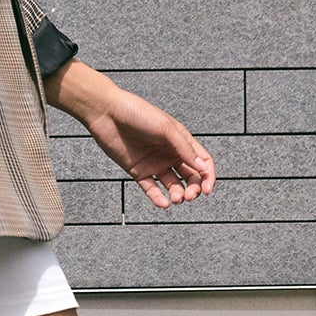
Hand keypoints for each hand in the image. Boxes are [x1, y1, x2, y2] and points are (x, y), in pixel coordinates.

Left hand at [47, 62, 214, 209]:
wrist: (107, 113)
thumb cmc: (137, 112)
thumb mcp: (166, 128)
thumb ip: (184, 148)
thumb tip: (203, 167)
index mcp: (180, 140)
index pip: (201, 161)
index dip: (208, 176)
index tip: (207, 189)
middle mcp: (170, 153)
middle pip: (189, 176)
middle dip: (193, 188)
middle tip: (190, 196)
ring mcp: (154, 163)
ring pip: (172, 184)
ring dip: (177, 194)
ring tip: (176, 198)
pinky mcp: (138, 171)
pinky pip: (151, 188)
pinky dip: (158, 198)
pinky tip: (163, 203)